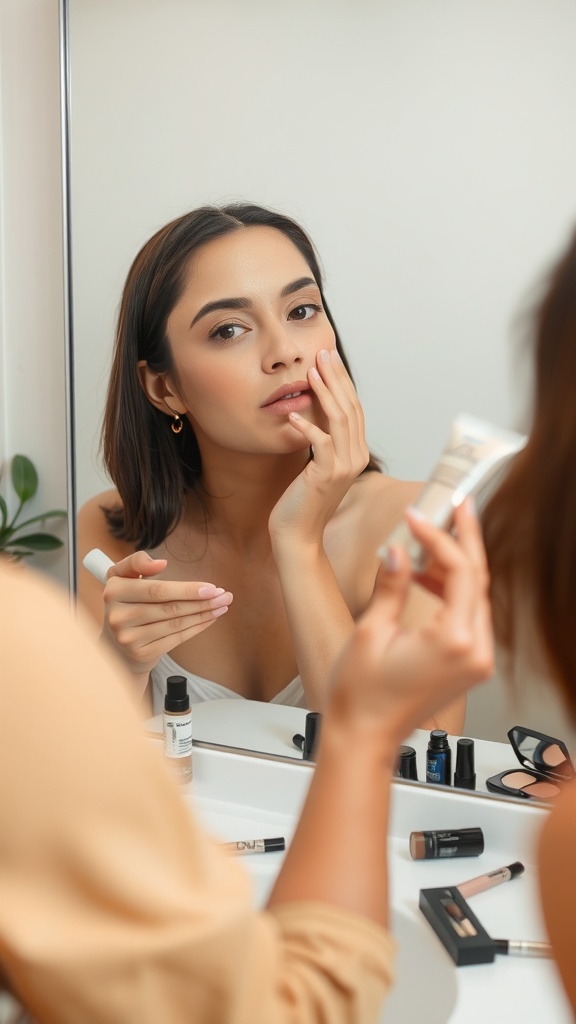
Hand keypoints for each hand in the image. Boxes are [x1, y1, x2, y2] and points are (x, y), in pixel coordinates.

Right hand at [101, 550, 232, 677]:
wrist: (115, 647)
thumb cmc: (126, 605)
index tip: (211, 587)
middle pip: (169, 607)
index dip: (186, 589)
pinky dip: (196, 628)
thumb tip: (160, 562)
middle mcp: (117, 615)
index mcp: (113, 590)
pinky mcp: (140, 653)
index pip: (156, 590)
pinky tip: (209, 619)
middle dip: (202, 601)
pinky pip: (175, 638)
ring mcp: (128, 637)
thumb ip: (136, 563)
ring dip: (203, 614)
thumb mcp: (122, 579)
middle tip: (225, 596)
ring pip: (175, 623)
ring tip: (222, 606)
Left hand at [268, 347, 368, 543]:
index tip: (329, 358)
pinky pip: (320, 443)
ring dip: (324, 393)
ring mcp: (344, 467)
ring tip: (311, 372)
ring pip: (339, 420)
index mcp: (357, 452)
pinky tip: (293, 414)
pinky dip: (307, 426)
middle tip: (323, 353)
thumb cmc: (302, 500)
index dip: (342, 381)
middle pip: (350, 408)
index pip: (354, 408)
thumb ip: (321, 439)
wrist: (299, 535)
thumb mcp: (315, 464)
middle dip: (336, 378)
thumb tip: (312, 408)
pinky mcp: (326, 475)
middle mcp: (357, 457)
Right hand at [326, 500, 492, 751]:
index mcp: (454, 642)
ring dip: (456, 564)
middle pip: (479, 580)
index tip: (415, 517)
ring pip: (476, 596)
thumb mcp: (373, 631)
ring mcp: (477, 661)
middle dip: (465, 539)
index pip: (460, 572)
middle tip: (455, 505)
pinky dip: (452, 590)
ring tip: (431, 537)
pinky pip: (469, 615)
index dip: (439, 537)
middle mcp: (475, 652)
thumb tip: (397, 550)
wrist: (365, 735)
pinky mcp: (469, 664)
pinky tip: (427, 576)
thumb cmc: (362, 696)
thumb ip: (392, 585)